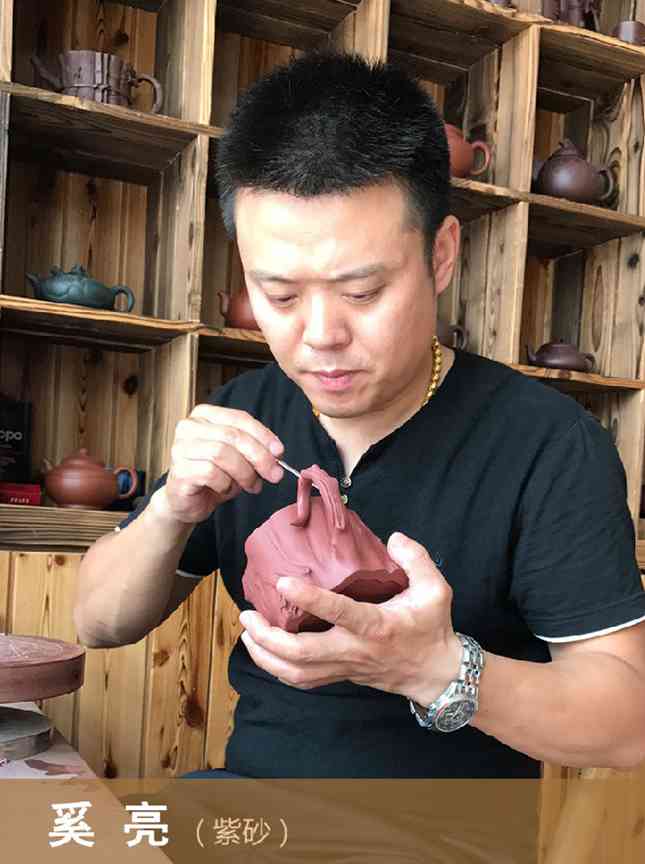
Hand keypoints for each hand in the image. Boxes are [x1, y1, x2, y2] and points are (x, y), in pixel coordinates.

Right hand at [157, 406, 284, 523]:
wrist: (188, 502)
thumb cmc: (214, 477)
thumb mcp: (239, 457)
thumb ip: (254, 449)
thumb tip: (276, 453)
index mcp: (205, 415)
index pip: (240, 418)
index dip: (263, 435)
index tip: (279, 452)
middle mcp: (189, 427)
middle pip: (233, 436)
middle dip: (259, 456)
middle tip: (274, 474)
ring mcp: (181, 448)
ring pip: (222, 453)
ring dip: (245, 473)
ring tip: (251, 485)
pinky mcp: (180, 471)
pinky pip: (211, 473)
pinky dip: (226, 484)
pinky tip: (227, 489)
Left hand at [238, 532, 463, 705]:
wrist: (436, 674)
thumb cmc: (432, 628)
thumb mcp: (436, 589)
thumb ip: (416, 559)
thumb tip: (394, 537)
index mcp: (375, 625)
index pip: (338, 612)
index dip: (308, 599)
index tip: (283, 582)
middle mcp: (354, 649)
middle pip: (301, 654)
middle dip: (268, 636)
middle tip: (247, 614)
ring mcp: (344, 666)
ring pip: (295, 672)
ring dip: (265, 655)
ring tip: (247, 631)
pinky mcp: (340, 675)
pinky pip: (302, 680)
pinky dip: (277, 668)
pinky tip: (263, 651)